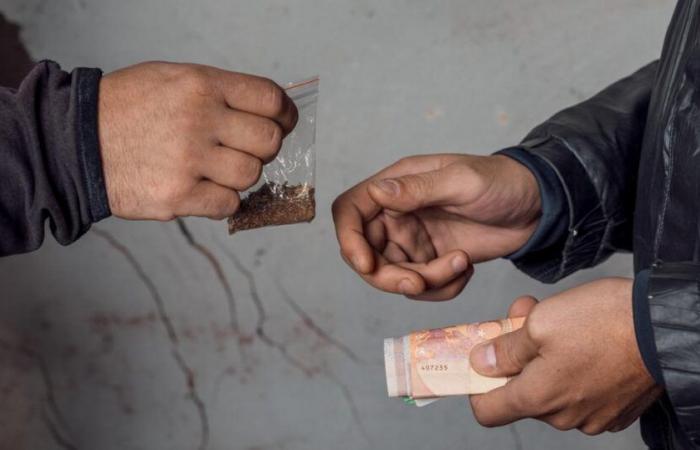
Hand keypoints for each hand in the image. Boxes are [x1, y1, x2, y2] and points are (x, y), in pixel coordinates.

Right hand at [98, 62, 297, 220]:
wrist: (76, 142)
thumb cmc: (128, 108)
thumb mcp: (172, 79)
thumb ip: (220, 93)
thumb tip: (270, 113)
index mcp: (201, 85)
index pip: (270, 99)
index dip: (284, 114)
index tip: (282, 123)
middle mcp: (199, 119)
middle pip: (268, 142)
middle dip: (264, 148)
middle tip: (244, 149)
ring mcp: (189, 160)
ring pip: (250, 175)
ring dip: (239, 175)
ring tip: (213, 168)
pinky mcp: (178, 196)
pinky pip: (228, 204)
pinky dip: (222, 200)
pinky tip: (202, 189)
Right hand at [332, 154, 540, 299]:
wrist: (538, 208)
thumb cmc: (502, 182)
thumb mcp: (461, 181)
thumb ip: (417, 189)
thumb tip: (376, 191)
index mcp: (396, 185)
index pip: (350, 211)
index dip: (348, 239)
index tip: (366, 263)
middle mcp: (397, 214)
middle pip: (366, 254)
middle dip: (390, 276)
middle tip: (420, 282)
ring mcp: (413, 240)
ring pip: (395, 276)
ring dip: (425, 282)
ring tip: (460, 264)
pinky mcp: (432, 261)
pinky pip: (422, 287)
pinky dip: (442, 287)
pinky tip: (466, 269)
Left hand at [469, 278, 662, 434]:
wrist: (663, 327)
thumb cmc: (602, 321)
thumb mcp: (539, 323)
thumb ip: (504, 349)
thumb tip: (481, 363)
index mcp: (539, 399)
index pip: (488, 412)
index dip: (478, 387)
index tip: (480, 364)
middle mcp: (564, 416)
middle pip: (522, 393)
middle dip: (517, 356)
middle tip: (524, 316)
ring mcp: (593, 416)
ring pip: (552, 389)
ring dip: (545, 358)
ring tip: (558, 321)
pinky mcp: (616, 409)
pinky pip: (581, 392)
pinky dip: (574, 369)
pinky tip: (583, 341)